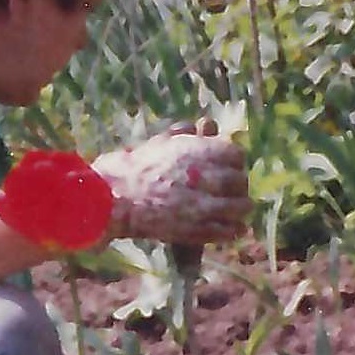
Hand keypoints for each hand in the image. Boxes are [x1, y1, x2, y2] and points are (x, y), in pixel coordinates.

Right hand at [94, 130, 248, 246]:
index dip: (234, 162)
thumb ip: (183, 134)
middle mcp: (205, 176)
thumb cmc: (132, 167)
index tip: (230, 167)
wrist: (113, 198)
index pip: (236, 154)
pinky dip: (233, 229)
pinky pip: (227, 230)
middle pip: (240, 180)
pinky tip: (233, 228)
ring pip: (240, 207)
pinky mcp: (195, 229)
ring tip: (238, 212)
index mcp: (197, 152)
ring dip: (241, 209)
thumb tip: (201, 125)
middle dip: (238, 186)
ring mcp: (202, 205)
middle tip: (235, 191)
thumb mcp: (159, 142)